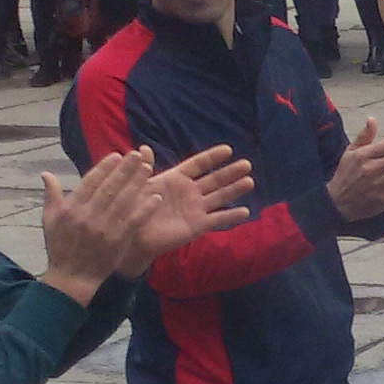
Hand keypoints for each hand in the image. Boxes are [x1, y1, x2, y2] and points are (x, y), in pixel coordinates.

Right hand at [37, 147, 154, 299]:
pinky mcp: (118, 240)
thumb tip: (46, 174)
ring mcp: (104, 228)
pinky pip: (134, 221)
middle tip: (137, 154)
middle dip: (124, 170)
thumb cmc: (60, 245)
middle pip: (110, 187)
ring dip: (137, 183)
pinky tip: (156, 197)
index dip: (105, 168)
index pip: (90, 182)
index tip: (117, 155)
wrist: (72, 276)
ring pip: (124, 200)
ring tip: (148, 168)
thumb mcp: (49, 219)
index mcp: (71, 208)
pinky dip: (145, 209)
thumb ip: (51, 195)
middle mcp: (88, 215)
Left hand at [125, 145, 254, 267]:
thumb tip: (144, 148)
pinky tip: (245, 211)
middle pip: (214, 179)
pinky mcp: (198, 225)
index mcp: (176, 179)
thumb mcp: (137, 185)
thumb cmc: (132, 208)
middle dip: (230, 172)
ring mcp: (196, 208)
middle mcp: (190, 192)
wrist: (132, 235)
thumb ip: (143, 168)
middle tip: (247, 164)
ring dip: (235, 189)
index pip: (198, 165)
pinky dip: (232, 216)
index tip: (228, 150)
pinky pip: (218, 219)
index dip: (212, 157)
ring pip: (220, 196)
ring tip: (250, 182)